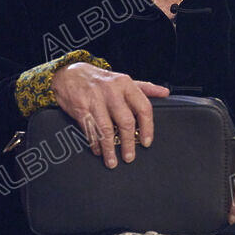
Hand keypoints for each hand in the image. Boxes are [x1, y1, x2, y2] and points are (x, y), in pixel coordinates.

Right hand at [51, 62, 168, 167]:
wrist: (69, 73)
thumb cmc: (100, 80)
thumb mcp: (123, 80)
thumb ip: (144, 88)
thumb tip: (165, 92)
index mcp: (126, 84)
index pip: (143, 107)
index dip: (147, 127)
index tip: (146, 142)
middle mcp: (112, 90)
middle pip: (126, 121)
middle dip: (128, 143)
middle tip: (129, 157)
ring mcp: (94, 99)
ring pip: (106, 129)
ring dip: (110, 148)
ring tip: (112, 161)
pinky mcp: (80, 107)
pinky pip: (90, 129)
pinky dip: (95, 143)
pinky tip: (98, 150)